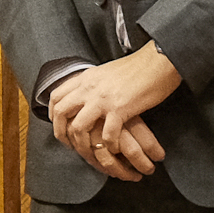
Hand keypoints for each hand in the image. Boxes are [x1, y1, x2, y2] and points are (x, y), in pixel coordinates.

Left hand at [48, 43, 182, 180]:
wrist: (160, 60)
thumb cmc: (140, 67)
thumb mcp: (107, 71)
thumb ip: (94, 84)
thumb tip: (88, 95)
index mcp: (86, 78)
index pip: (56, 96)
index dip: (54, 114)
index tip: (60, 126)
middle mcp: (89, 88)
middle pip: (61, 112)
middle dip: (61, 133)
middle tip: (70, 145)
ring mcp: (103, 98)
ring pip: (79, 127)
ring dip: (83, 144)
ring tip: (92, 152)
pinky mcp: (120, 108)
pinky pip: (106, 134)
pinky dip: (108, 145)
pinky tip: (114, 148)